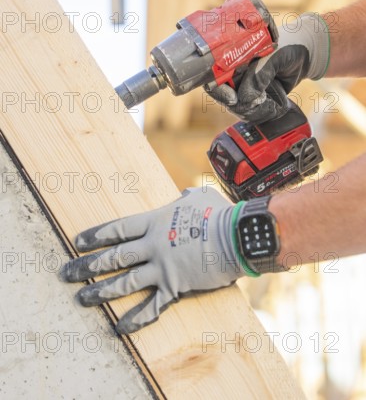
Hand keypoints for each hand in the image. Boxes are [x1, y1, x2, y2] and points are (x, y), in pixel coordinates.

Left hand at [62, 188, 249, 333]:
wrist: (237, 236)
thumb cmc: (219, 213)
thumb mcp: (199, 197)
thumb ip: (186, 197)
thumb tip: (184, 194)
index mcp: (155, 222)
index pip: (117, 229)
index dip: (95, 235)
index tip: (77, 242)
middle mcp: (153, 245)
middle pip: (113, 257)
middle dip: (87, 265)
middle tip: (67, 272)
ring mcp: (162, 267)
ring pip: (125, 281)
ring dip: (101, 291)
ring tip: (82, 297)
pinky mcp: (175, 287)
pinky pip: (151, 306)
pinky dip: (135, 318)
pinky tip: (119, 327)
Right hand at [207, 13, 329, 122]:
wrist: (306, 53)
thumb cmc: (288, 45)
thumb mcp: (274, 56)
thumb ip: (259, 74)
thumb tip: (244, 98)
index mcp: (232, 57)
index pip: (212, 77)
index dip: (218, 91)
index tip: (234, 99)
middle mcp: (234, 73)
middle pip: (224, 97)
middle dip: (241, 105)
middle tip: (260, 101)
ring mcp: (244, 86)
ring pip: (238, 108)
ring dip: (254, 112)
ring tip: (271, 104)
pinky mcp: (255, 97)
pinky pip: (250, 112)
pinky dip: (261, 114)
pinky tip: (273, 107)